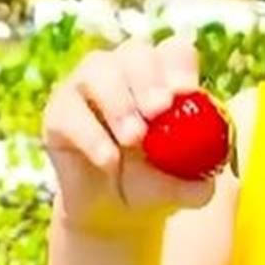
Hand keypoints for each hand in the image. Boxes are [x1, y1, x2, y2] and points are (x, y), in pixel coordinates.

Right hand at [42, 37, 215, 236]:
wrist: (109, 213)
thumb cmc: (151, 183)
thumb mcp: (179, 188)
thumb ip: (195, 182)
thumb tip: (206, 182)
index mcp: (161, 78)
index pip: (174, 51)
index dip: (179, 66)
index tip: (186, 92)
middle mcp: (123, 71)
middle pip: (136, 51)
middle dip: (148, 78)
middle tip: (159, 110)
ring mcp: (85, 87)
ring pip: (98, 69)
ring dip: (119, 101)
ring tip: (134, 138)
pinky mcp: (58, 114)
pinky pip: (69, 111)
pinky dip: (91, 134)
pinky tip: (108, 160)